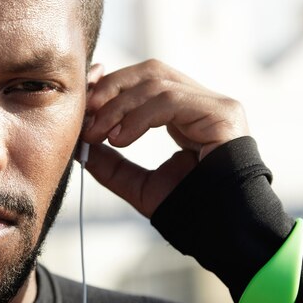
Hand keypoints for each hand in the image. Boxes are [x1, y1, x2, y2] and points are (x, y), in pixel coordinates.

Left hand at [81, 59, 249, 217]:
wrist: (220, 231)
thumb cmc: (186, 209)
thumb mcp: (137, 184)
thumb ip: (110, 163)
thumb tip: (80, 143)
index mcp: (186, 115)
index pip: (146, 79)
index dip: (112, 84)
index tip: (85, 99)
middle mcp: (203, 104)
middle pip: (151, 71)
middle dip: (112, 89)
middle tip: (87, 116)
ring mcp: (216, 105)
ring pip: (158, 82)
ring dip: (119, 106)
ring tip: (100, 135)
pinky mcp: (222, 113)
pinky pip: (171, 100)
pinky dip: (138, 116)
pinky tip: (121, 138)